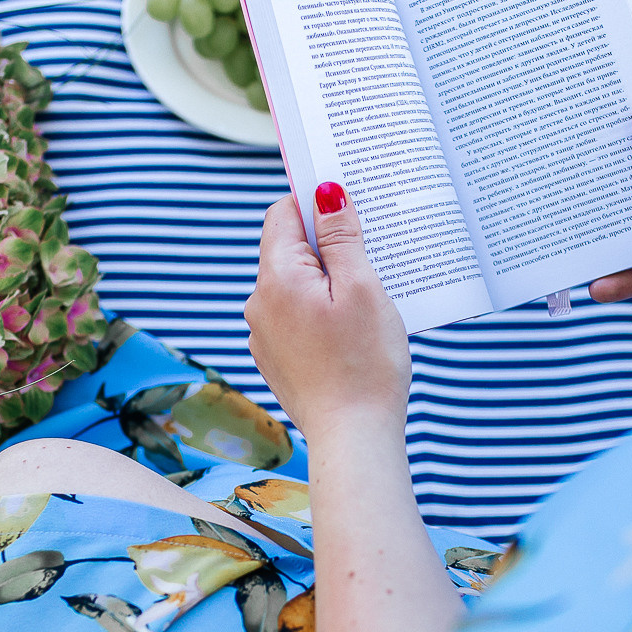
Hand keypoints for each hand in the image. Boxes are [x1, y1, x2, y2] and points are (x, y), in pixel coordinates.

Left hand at [245, 182, 410, 442]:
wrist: (353, 438)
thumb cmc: (365, 363)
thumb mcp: (362, 288)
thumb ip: (341, 236)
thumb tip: (325, 193)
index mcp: (277, 277)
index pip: (282, 214)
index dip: (313, 202)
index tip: (348, 205)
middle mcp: (260, 303)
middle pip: (289, 250)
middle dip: (327, 245)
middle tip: (371, 252)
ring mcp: (264, 334)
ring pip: (295, 286)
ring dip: (327, 281)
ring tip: (367, 298)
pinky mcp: (277, 359)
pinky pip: (297, 318)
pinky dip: (321, 313)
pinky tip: (351, 330)